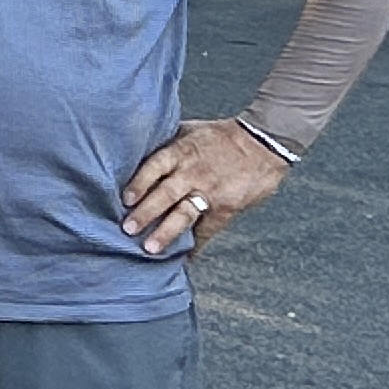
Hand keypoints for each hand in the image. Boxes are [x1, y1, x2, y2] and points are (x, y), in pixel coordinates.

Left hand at [124, 119, 282, 256]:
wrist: (262, 142)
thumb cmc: (221, 136)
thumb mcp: (191, 130)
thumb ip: (167, 142)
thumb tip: (136, 149)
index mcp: (182, 151)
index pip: (156, 166)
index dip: (140, 182)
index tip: (126, 199)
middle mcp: (193, 172)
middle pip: (166, 194)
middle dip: (146, 213)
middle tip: (128, 229)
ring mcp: (210, 191)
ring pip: (184, 214)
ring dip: (166, 232)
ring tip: (151, 248)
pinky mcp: (226, 207)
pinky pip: (208, 229)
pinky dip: (196, 245)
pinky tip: (184, 258)